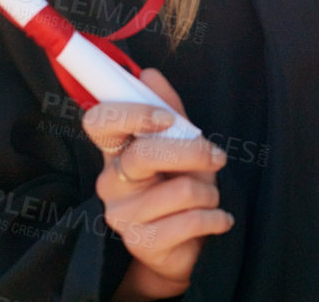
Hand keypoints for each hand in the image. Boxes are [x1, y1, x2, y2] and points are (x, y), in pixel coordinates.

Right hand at [84, 69, 231, 301]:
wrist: (183, 245)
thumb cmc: (179, 186)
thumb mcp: (181, 145)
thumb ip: (169, 109)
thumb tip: (148, 74)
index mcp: (116, 152)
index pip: (99, 123)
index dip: (131, 114)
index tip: (166, 119)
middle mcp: (110, 182)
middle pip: (144, 155)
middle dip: (194, 152)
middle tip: (217, 158)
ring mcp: (121, 216)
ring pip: (178, 191)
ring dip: (209, 192)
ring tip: (210, 198)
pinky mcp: (141, 243)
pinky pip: (190, 222)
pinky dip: (216, 218)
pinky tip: (218, 219)